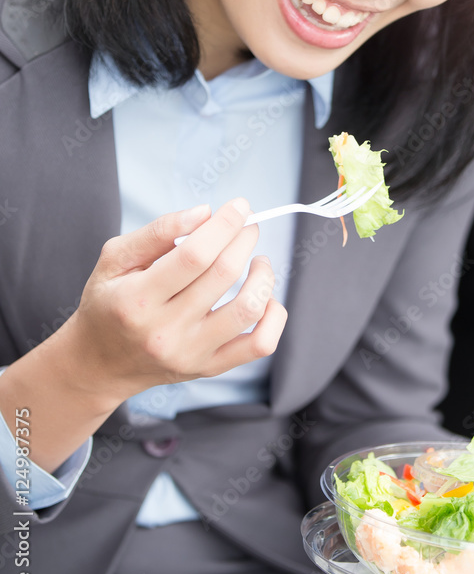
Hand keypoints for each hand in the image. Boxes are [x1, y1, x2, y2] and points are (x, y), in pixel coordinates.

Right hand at [60, 197, 286, 404]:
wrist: (100, 364)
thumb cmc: (108, 302)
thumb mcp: (114, 259)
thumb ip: (157, 231)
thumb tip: (204, 212)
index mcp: (137, 300)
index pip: (195, 255)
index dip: (224, 225)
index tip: (240, 206)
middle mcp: (165, 331)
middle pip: (223, 275)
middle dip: (244, 238)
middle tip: (247, 225)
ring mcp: (190, 353)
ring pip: (248, 309)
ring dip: (264, 275)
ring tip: (258, 260)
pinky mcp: (209, 368)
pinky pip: (259, 345)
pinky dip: (274, 316)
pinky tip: (264, 297)